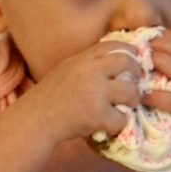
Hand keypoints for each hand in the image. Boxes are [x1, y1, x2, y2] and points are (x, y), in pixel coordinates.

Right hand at [11, 40, 148, 146]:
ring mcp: (95, 92)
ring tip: (124, 107)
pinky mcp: (97, 114)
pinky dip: (118, 124)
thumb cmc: (49, 98)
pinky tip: (108, 125)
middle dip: (136, 75)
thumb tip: (118, 62)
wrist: (33, 121)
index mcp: (82, 59)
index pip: (115, 45)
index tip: (131, 65)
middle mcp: (90, 71)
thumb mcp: (66, 70)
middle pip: (128, 63)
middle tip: (133, 85)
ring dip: (132, 101)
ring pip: (131, 91)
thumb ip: (89, 65)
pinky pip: (122, 118)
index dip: (130, 54)